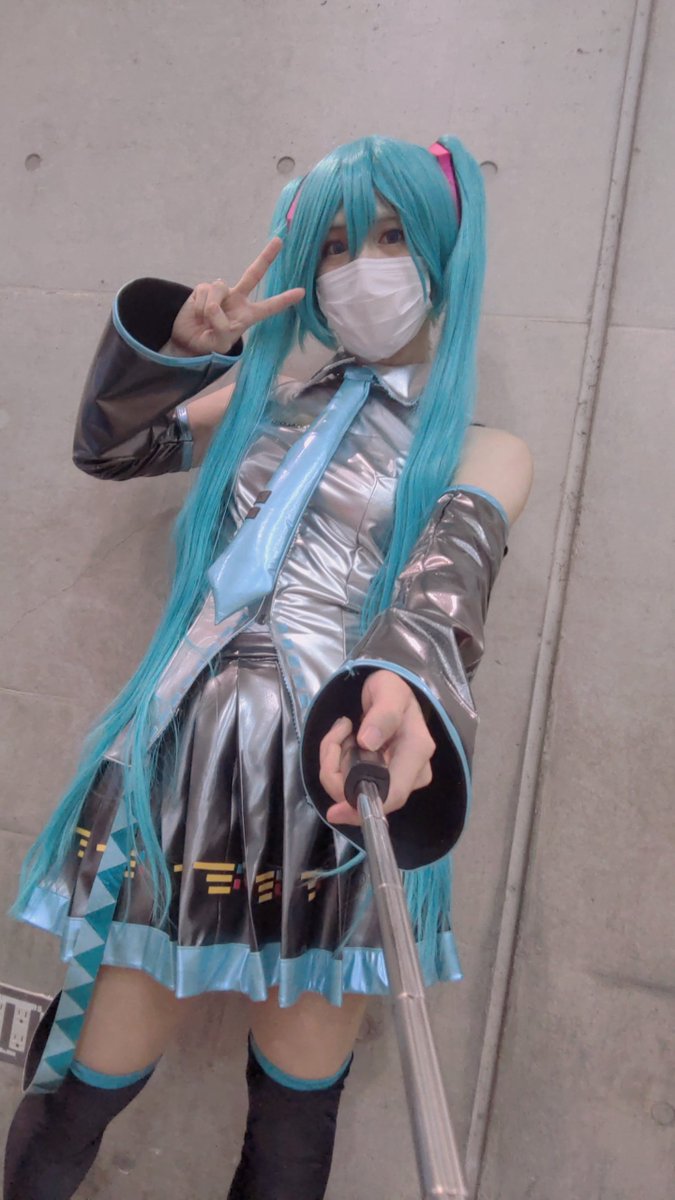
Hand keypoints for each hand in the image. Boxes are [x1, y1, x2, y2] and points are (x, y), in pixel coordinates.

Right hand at [169, 237, 304, 355]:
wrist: (187, 341)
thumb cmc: (209, 343)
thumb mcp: (219, 343)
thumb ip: (221, 327)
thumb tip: (214, 307)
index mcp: (247, 316)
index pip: (268, 307)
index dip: (283, 300)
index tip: (301, 292)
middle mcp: (237, 299)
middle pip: (253, 274)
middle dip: (267, 257)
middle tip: (279, 240)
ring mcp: (221, 292)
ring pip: (219, 289)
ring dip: (209, 308)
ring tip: (205, 321)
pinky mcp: (203, 288)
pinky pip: (203, 291)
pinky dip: (198, 306)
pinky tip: (197, 314)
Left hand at [318, 670, 434, 826]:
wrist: (391, 693)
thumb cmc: (392, 690)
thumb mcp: (389, 691)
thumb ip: (383, 714)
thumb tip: (368, 742)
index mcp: (417, 751)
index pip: (394, 793)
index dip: (365, 806)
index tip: (336, 811)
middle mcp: (412, 772)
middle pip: (368, 795)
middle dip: (338, 774)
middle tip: (334, 740)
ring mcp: (398, 779)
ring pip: (354, 791)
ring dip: (335, 766)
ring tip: (340, 734)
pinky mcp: (382, 780)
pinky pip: (350, 784)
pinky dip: (338, 765)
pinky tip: (344, 744)